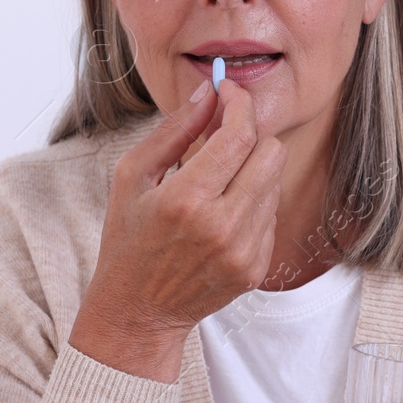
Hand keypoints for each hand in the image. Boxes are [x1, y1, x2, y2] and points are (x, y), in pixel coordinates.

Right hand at [69, 80, 286, 379]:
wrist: (138, 311)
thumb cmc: (127, 239)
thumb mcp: (132, 177)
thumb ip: (174, 130)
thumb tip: (208, 92)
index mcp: (186, 199)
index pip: (239, 135)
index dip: (239, 103)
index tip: (229, 92)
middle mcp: (222, 226)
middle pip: (271, 153)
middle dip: (251, 133)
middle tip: (225, 134)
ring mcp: (244, 251)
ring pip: (275, 181)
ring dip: (251, 168)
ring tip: (216, 180)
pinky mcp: (256, 267)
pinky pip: (271, 214)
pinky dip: (252, 202)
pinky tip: (221, 212)